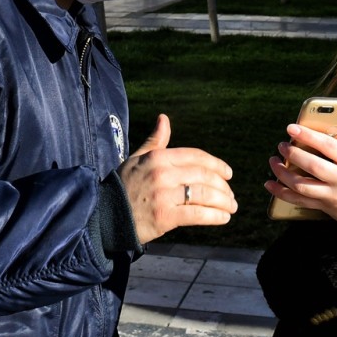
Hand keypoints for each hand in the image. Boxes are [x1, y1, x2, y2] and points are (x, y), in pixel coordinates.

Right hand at [117, 114, 235, 244]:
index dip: (216, 165)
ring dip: (223, 201)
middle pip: (204, 176)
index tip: (228, 174)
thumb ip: (155, 141)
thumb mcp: (136, 159)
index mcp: (158, 157)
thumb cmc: (123, 186)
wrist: (104, 215)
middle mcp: (162, 173)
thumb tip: (164, 118)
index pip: (196, 156)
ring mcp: (164, 195)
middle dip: (223, 186)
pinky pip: (197, 214)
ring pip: (204, 194)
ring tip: (231, 207)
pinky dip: (215, 216)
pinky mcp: (165, 216)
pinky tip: (223, 218)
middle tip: (231, 195)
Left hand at [264, 119, 336, 226]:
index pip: (329, 147)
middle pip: (313, 166)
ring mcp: (332, 194)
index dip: (309, 136)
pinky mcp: (323, 206)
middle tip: (281, 145)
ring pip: (302, 185)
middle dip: (293, 154)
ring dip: (283, 174)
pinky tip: (270, 184)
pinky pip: (299, 201)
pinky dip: (281, 193)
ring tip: (273, 161)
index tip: (292, 128)